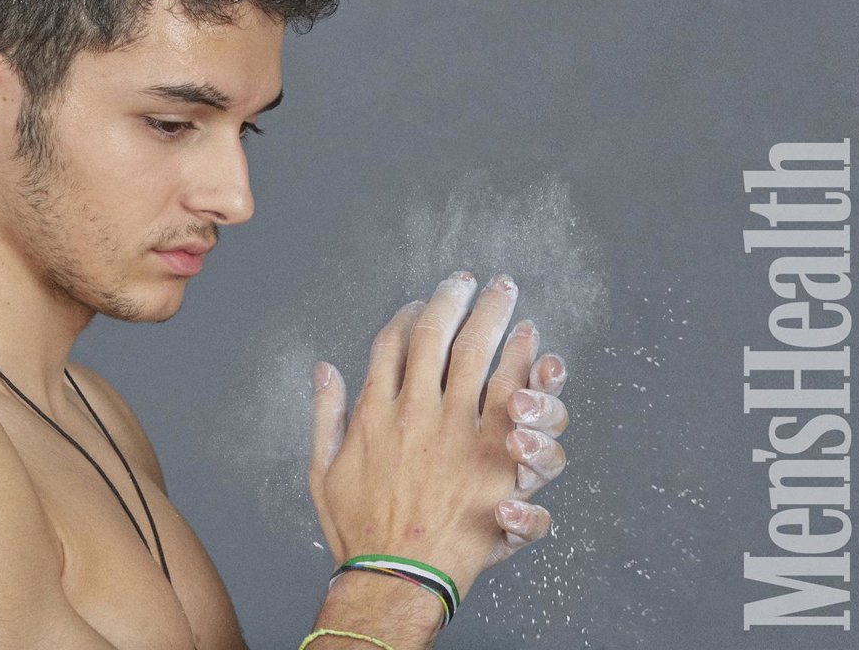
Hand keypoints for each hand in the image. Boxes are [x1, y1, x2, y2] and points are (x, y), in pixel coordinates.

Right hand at [308, 272, 569, 598]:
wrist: (395, 578)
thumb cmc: (359, 530)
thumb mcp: (322, 470)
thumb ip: (324, 414)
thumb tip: (323, 369)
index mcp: (375, 411)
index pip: (391, 342)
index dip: (409, 314)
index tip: (421, 301)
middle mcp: (417, 412)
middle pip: (439, 335)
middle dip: (458, 299)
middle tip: (475, 280)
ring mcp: (458, 432)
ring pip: (480, 356)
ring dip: (495, 319)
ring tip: (506, 296)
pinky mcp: (493, 458)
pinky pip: (516, 400)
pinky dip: (526, 367)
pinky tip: (536, 347)